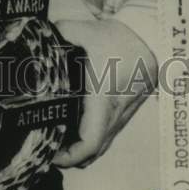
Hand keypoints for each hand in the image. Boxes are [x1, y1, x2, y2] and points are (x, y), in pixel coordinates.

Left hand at [52, 17, 157, 168]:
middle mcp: (114, 114)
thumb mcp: (85, 32)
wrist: (150, 40)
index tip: (49, 153)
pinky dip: (89, 139)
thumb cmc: (119, 40)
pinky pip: (105, 135)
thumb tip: (38, 39)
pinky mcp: (123, 112)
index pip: (89, 142)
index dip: (68, 156)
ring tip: (55, 140)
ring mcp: (121, 116)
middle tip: (45, 147)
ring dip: (79, 149)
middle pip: (92, 153)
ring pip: (100, 146)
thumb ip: (59, 34)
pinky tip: (71, 126)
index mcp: (102, 100)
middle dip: (68, 157)